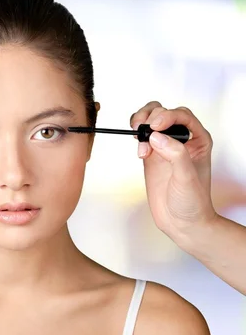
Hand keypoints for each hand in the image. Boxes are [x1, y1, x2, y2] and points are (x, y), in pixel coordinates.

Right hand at [130, 101, 217, 239]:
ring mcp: (165, 147)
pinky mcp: (151, 155)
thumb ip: (175, 154)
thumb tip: (156, 136)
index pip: (182, 116)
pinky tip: (138, 149)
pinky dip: (136, 137)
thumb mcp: (187, 178)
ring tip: (137, 135)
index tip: (154, 126)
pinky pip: (141, 136)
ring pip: (151, 120)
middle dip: (151, 116)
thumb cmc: (192, 202)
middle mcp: (182, 140)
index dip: (167, 116)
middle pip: (164, 113)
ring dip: (141, 123)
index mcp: (198, 140)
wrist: (181, 221)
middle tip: (142, 129)